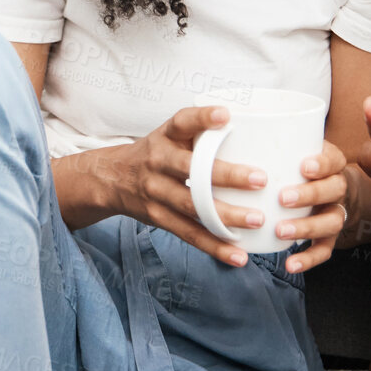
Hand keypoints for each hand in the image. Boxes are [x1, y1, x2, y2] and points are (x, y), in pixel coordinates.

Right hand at [96, 105, 266, 266]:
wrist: (110, 178)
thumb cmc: (157, 153)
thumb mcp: (170, 135)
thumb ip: (201, 134)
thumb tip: (257, 133)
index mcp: (166, 136)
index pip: (182, 122)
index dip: (202, 117)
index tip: (225, 115)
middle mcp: (159, 162)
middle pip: (192, 169)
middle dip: (227, 176)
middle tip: (260, 179)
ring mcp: (157, 192)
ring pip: (192, 206)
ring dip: (226, 216)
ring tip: (256, 220)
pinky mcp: (159, 217)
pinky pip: (189, 234)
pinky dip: (215, 246)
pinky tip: (239, 255)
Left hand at [272, 141, 349, 273]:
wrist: (325, 186)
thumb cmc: (295, 162)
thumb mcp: (291, 145)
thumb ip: (267, 137)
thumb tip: (223, 119)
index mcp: (330, 161)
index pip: (333, 159)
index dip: (322, 163)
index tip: (303, 166)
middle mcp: (337, 186)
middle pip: (334, 190)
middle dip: (310, 194)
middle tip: (283, 198)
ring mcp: (334, 211)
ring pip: (331, 221)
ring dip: (307, 228)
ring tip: (281, 231)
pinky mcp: (328, 236)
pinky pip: (324, 249)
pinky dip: (309, 258)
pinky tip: (290, 264)